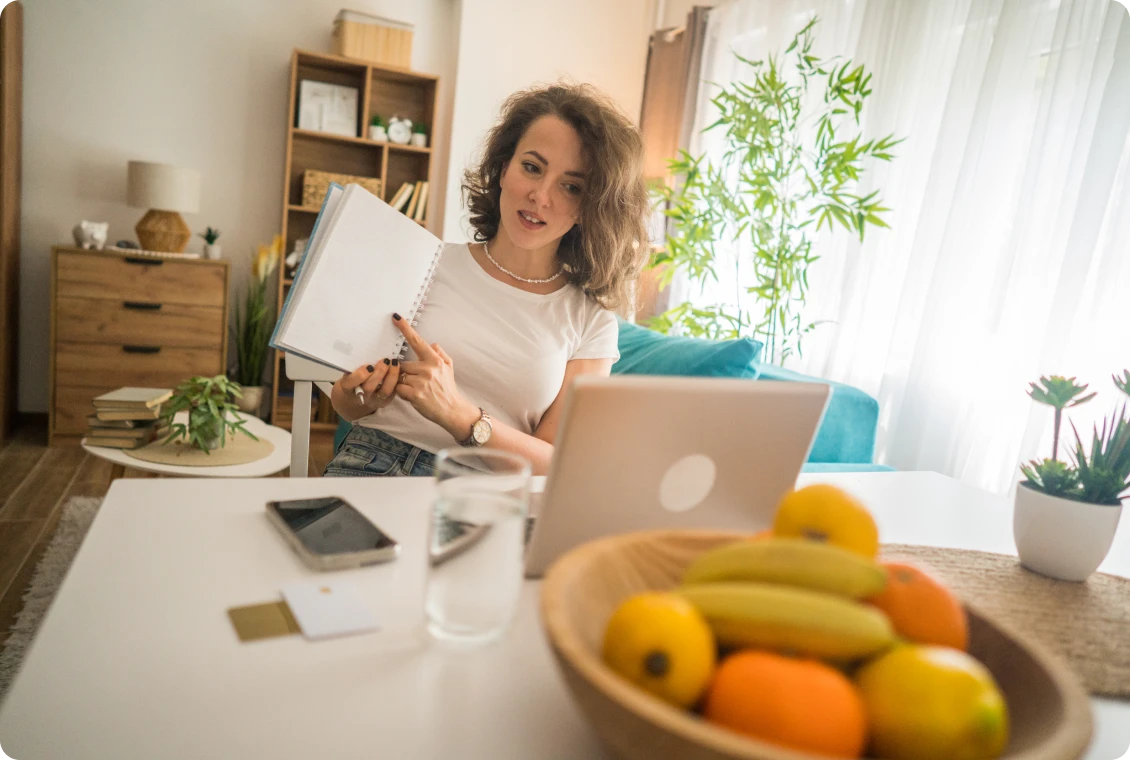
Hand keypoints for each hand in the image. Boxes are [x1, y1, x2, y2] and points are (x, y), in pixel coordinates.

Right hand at [331, 359, 400, 419]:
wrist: (355, 400)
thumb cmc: (353, 381)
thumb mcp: (349, 374)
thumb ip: (355, 366)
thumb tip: (367, 349)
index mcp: (347, 389)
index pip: (349, 384)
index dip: (359, 375)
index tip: (368, 366)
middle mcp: (361, 397)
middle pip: (369, 387)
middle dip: (378, 373)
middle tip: (385, 360)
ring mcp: (374, 400)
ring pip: (385, 391)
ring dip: (391, 376)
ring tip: (394, 363)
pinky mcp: (386, 401)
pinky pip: (393, 391)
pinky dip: (396, 378)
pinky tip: (397, 368)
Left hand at [391, 313, 479, 439]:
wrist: (452, 410)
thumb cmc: (448, 389)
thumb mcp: (449, 367)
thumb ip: (440, 353)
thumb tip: (432, 344)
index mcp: (435, 360)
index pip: (417, 341)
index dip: (405, 328)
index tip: (396, 318)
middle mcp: (428, 368)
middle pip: (402, 364)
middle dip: (405, 373)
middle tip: (417, 382)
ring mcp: (421, 381)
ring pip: (399, 377)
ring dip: (404, 384)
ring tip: (417, 390)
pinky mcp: (415, 394)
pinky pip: (399, 389)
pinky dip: (403, 393)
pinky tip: (413, 396)